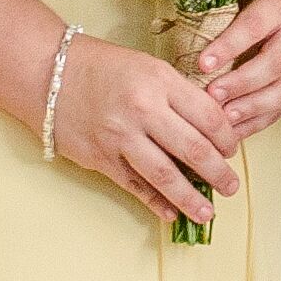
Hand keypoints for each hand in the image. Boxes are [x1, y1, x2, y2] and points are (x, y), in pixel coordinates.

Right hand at [55, 37, 241, 228]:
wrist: (49, 73)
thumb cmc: (104, 67)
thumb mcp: (148, 67)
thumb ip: (178, 94)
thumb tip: (211, 129)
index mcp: (160, 82)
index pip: (208, 116)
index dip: (227, 138)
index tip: (232, 150)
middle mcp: (143, 110)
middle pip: (193, 149)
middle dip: (218, 173)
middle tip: (231, 187)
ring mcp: (120, 137)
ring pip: (165, 175)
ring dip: (191, 198)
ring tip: (208, 213)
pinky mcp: (100, 158)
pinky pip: (134, 186)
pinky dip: (155, 202)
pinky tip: (170, 213)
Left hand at [193, 0, 280, 140]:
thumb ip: (219, 6)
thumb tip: (177, 27)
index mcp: (280, 6)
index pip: (254, 26)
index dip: (229, 46)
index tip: (202, 63)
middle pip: (275, 63)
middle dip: (242, 83)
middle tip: (212, 96)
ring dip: (252, 108)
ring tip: (224, 119)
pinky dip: (258, 121)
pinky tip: (235, 130)